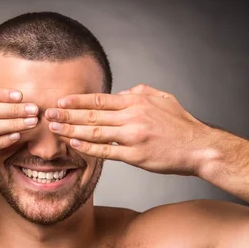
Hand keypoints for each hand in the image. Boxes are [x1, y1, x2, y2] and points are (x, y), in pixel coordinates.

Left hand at [45, 84, 212, 175]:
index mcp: (137, 101)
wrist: (200, 148)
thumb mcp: (163, 98)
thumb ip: (140, 92)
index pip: (100, 99)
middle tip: (48, 114)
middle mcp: (132, 116)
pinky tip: (75, 145)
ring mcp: (133, 136)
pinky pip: (106, 151)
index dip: (78, 100)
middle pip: (92, 115)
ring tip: (55, 129)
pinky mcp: (136, 155)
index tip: (61, 101)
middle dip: (68, 114)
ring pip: (95, 132)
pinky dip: (89, 148)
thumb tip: (121, 92)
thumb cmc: (182, 125)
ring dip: (72, 130)